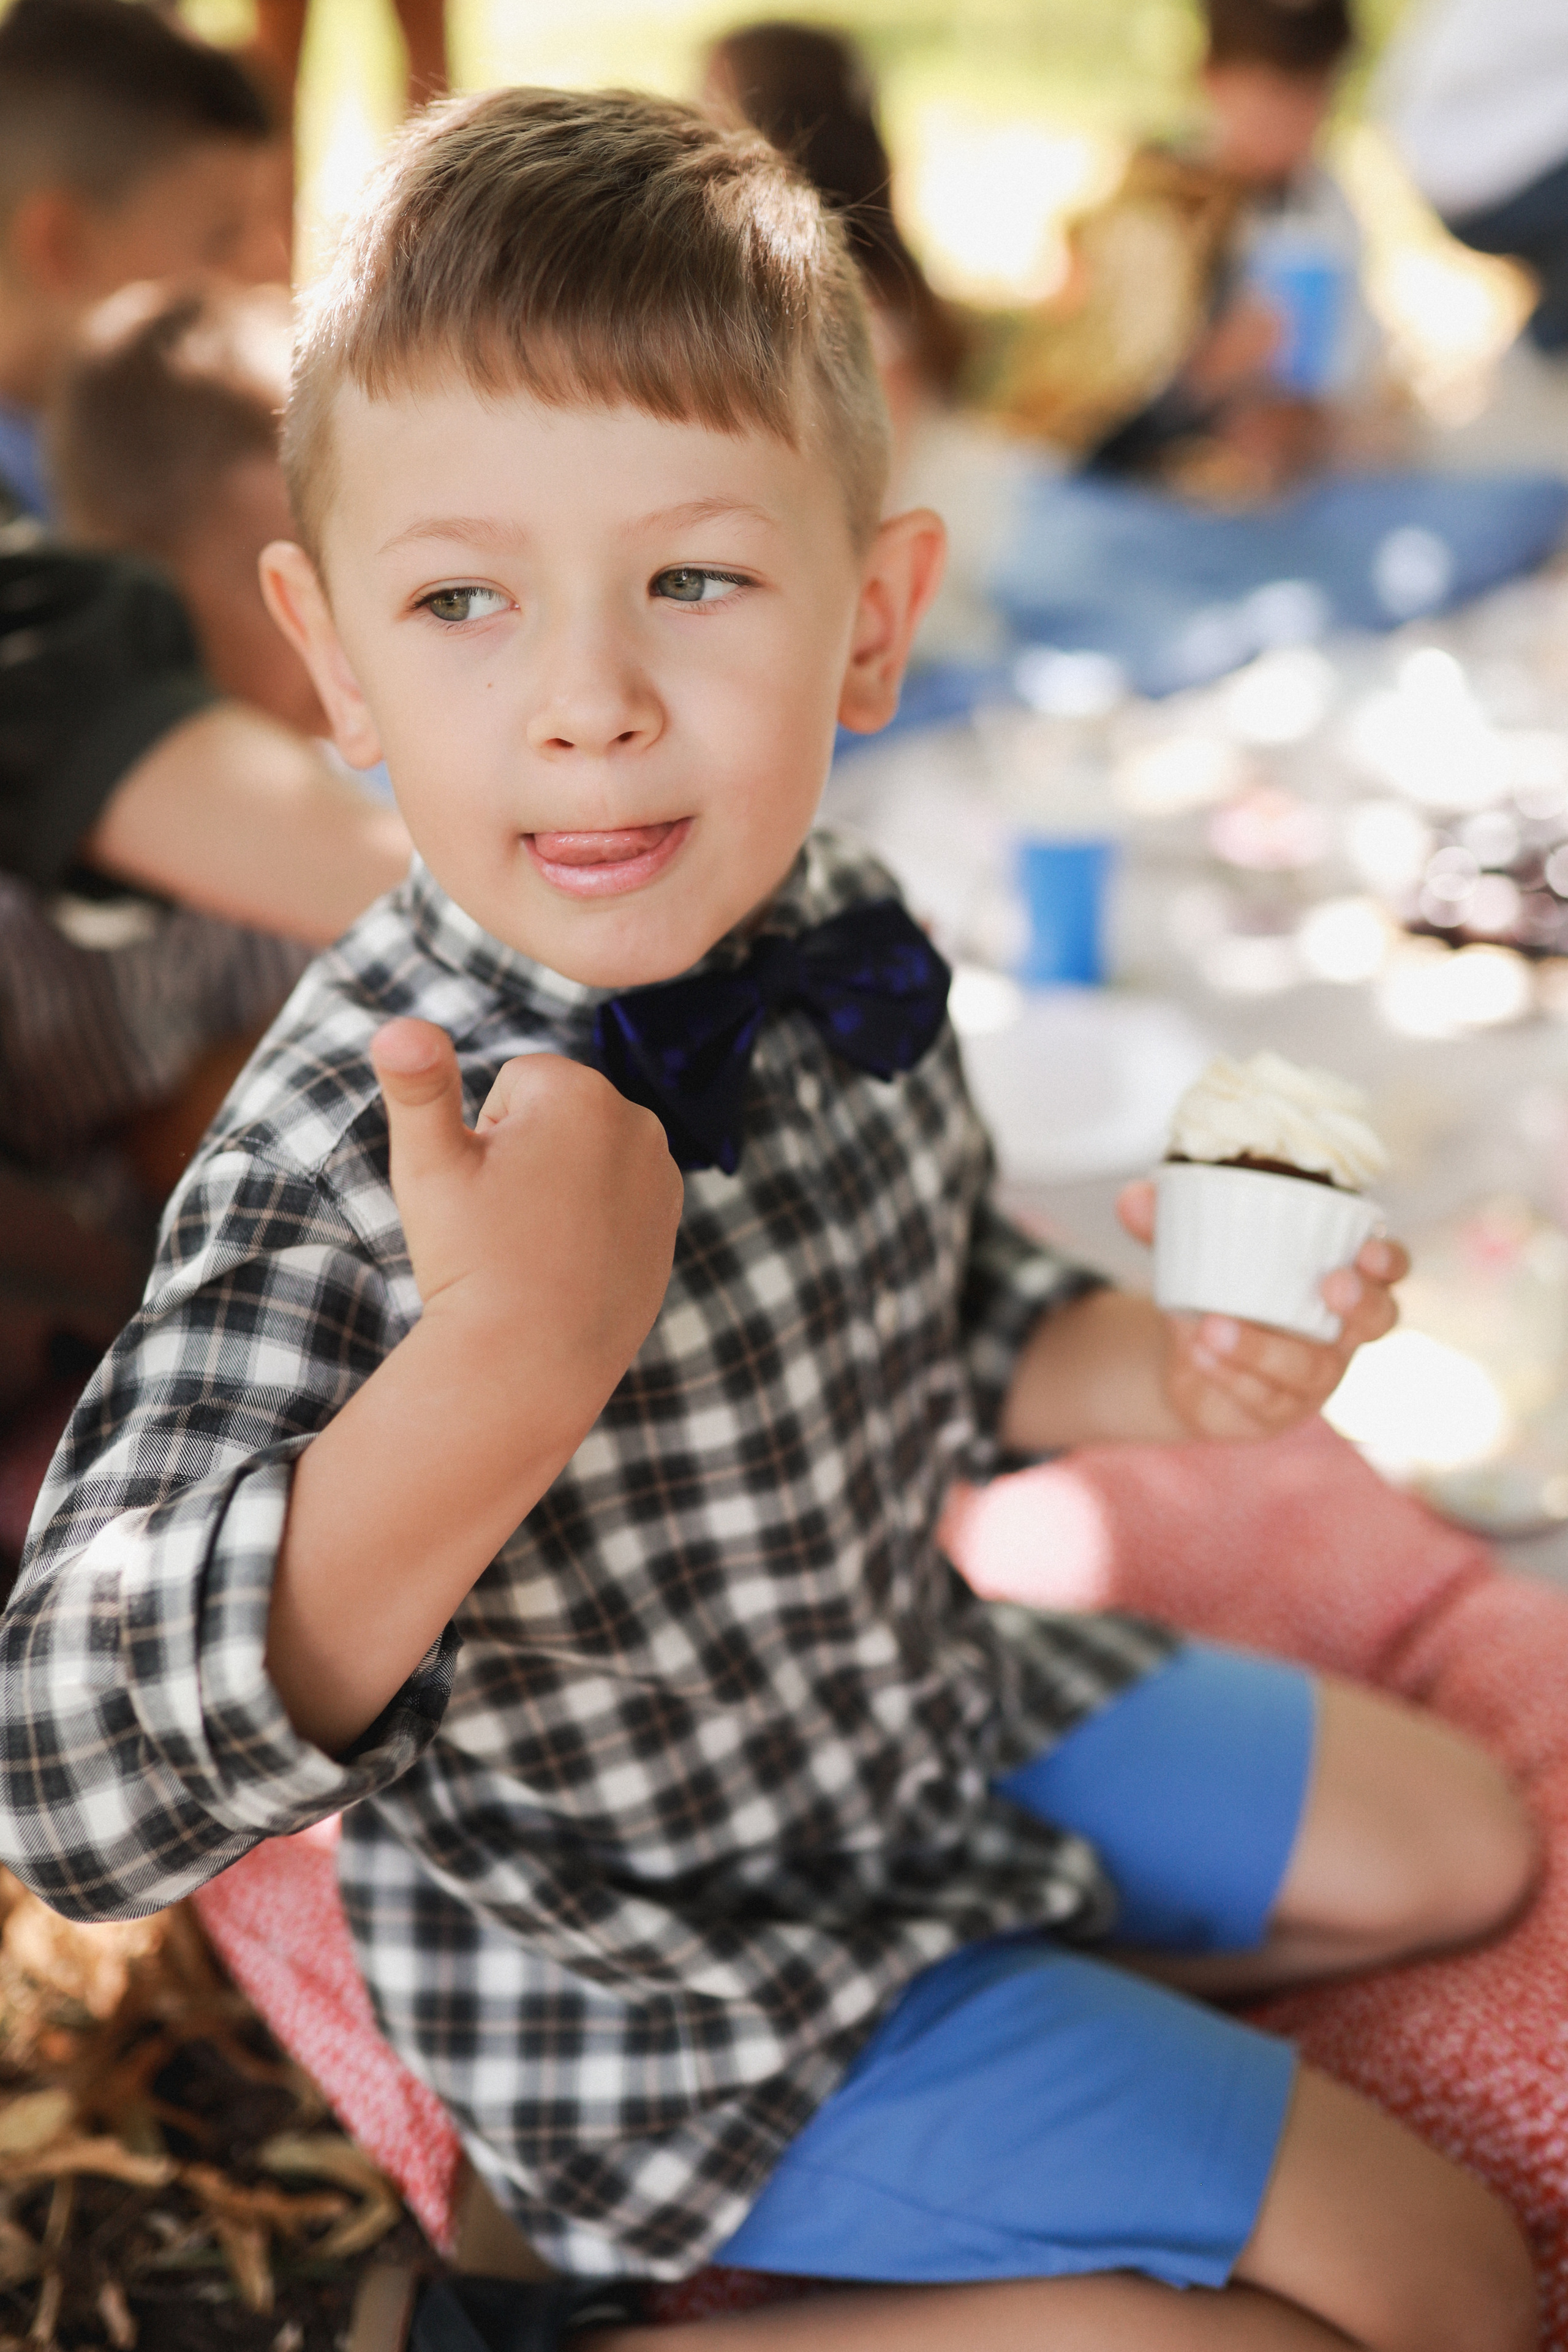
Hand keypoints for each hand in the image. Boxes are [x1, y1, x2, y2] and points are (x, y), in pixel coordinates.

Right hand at [373, 1018, 681, 1396]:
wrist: (530, 1365)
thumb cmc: (471, 1262)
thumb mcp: (428, 1167)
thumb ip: (417, 1085)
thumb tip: (396, 1024)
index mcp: (582, 1092)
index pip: (514, 1083)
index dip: (484, 1134)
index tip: (486, 1188)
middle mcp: (639, 1123)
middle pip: (555, 1115)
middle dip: (525, 1153)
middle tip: (508, 1219)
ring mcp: (664, 1177)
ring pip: (585, 1155)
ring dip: (558, 1184)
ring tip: (536, 1242)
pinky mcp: (671, 1224)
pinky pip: (616, 1198)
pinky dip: (592, 1219)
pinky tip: (569, 1262)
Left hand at [1115, 1179, 1408, 1441]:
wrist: (1185, 1357)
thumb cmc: (1214, 1289)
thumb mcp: (1190, 1254)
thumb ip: (1166, 1226)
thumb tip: (1132, 1196)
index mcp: (1338, 1282)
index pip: (1387, 1271)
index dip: (1389, 1261)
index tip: (1368, 1248)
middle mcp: (1339, 1333)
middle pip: (1378, 1322)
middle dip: (1361, 1305)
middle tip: (1331, 1286)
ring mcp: (1313, 1378)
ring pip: (1309, 1370)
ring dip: (1265, 1347)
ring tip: (1213, 1326)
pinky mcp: (1275, 1413)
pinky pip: (1263, 1398)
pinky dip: (1230, 1374)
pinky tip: (1198, 1354)